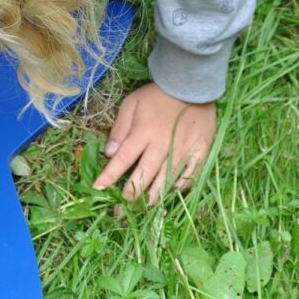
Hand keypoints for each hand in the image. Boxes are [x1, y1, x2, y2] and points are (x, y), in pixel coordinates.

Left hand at [93, 83, 215, 203]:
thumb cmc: (157, 95)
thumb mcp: (131, 103)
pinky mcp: (200, 152)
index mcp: (142, 133)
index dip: (109, 176)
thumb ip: (120, 128)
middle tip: (119, 213)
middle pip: (144, 176)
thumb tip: (109, 153)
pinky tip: (170, 195)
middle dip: (129, 197)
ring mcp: (183, 150)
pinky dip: (179, 187)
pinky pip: (190, 175)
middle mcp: (162, 146)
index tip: (98, 190)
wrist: (191, 85)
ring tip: (142, 211)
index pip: (122, 160)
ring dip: (153, 198)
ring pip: (166, 181)